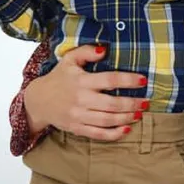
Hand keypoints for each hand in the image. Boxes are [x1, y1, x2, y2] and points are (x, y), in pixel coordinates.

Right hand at [23, 45, 147, 139]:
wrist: (37, 101)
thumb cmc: (59, 78)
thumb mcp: (69, 59)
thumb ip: (86, 52)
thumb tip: (104, 49)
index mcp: (82, 81)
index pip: (109, 80)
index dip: (128, 80)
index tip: (143, 80)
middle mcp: (81, 100)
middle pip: (111, 104)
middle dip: (132, 104)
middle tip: (146, 102)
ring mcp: (78, 116)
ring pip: (107, 120)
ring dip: (126, 118)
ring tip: (140, 114)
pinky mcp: (76, 128)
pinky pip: (97, 134)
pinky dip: (113, 134)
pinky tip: (126, 130)